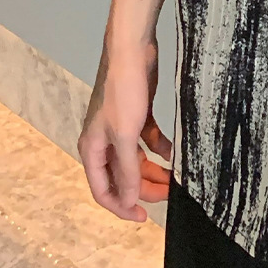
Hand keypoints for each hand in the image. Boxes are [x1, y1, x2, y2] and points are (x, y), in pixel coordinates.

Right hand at [77, 37, 171, 220]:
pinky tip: (174, 154)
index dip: (121, 206)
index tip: (144, 217)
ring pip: (135, 160)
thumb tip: (127, 200)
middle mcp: (103, 142)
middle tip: (167, 196)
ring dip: (152, 171)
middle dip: (142, 189)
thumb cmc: (122, 92)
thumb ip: (126, 170)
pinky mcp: (137, 114)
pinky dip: (159, 148)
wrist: (132, 50)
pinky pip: (147, 140)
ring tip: (174, 179)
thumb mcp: (124, 135)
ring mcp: (120, 128)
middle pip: (121, 176)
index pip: (103, 190)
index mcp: (92, 149)